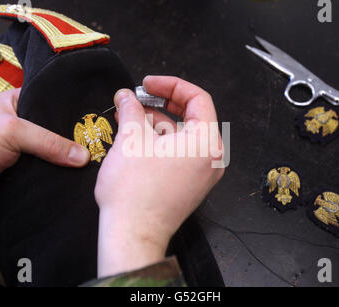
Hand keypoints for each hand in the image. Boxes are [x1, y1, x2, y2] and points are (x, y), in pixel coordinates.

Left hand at [0, 88, 89, 213]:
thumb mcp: (12, 131)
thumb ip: (49, 141)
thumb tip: (83, 155)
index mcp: (19, 104)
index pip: (53, 103)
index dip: (74, 110)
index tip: (99, 118)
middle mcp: (24, 126)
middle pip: (58, 131)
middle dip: (76, 139)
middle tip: (102, 144)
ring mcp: (25, 151)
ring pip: (56, 154)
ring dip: (69, 161)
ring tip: (97, 162)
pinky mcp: (26, 173)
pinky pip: (49, 173)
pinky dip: (60, 177)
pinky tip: (78, 178)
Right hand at [95, 76, 224, 276]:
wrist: (132, 234)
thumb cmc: (134, 191)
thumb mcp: (129, 138)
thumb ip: (131, 109)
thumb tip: (126, 96)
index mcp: (206, 143)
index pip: (198, 99)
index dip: (171, 85)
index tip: (148, 84)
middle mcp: (212, 158)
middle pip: (192, 117)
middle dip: (162, 104)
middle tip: (138, 99)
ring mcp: (203, 174)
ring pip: (184, 136)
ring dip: (158, 124)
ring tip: (130, 118)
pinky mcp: (192, 185)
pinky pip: (182, 154)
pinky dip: (162, 142)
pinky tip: (139, 139)